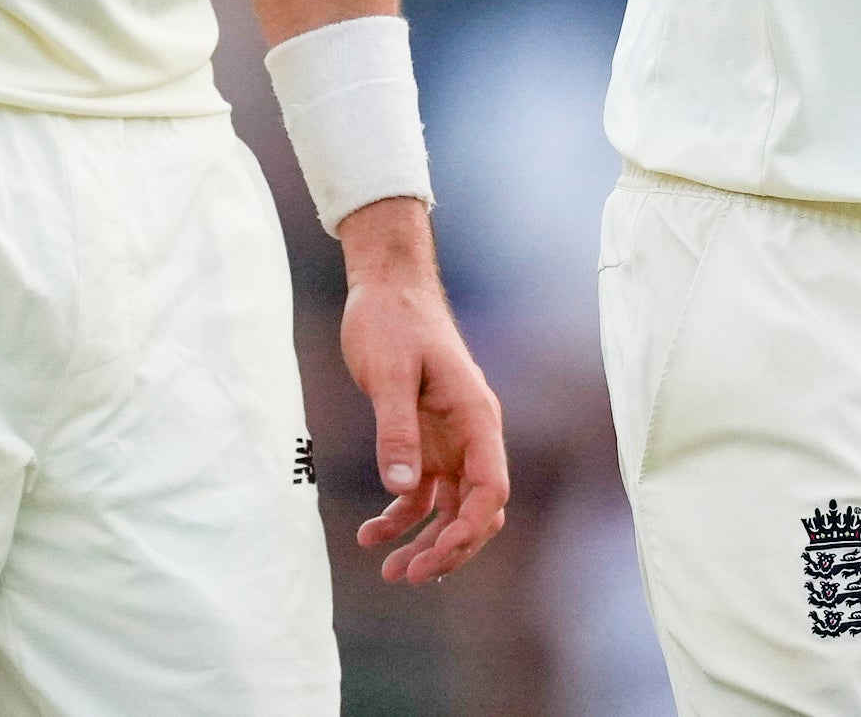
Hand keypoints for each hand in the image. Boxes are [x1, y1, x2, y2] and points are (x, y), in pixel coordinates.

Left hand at [338, 198, 511, 581]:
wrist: (387, 286)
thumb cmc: (392, 320)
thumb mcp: (389, 372)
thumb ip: (396, 429)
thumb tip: (400, 489)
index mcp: (477, 417)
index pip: (490, 489)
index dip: (469, 532)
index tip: (432, 559)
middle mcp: (472, 434)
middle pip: (479, 509)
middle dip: (450, 548)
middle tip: (406, 575)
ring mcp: (451, 439)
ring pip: (453, 507)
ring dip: (428, 541)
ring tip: (390, 571)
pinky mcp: (426, 439)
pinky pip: (423, 492)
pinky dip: (402, 517)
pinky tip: (370, 534)